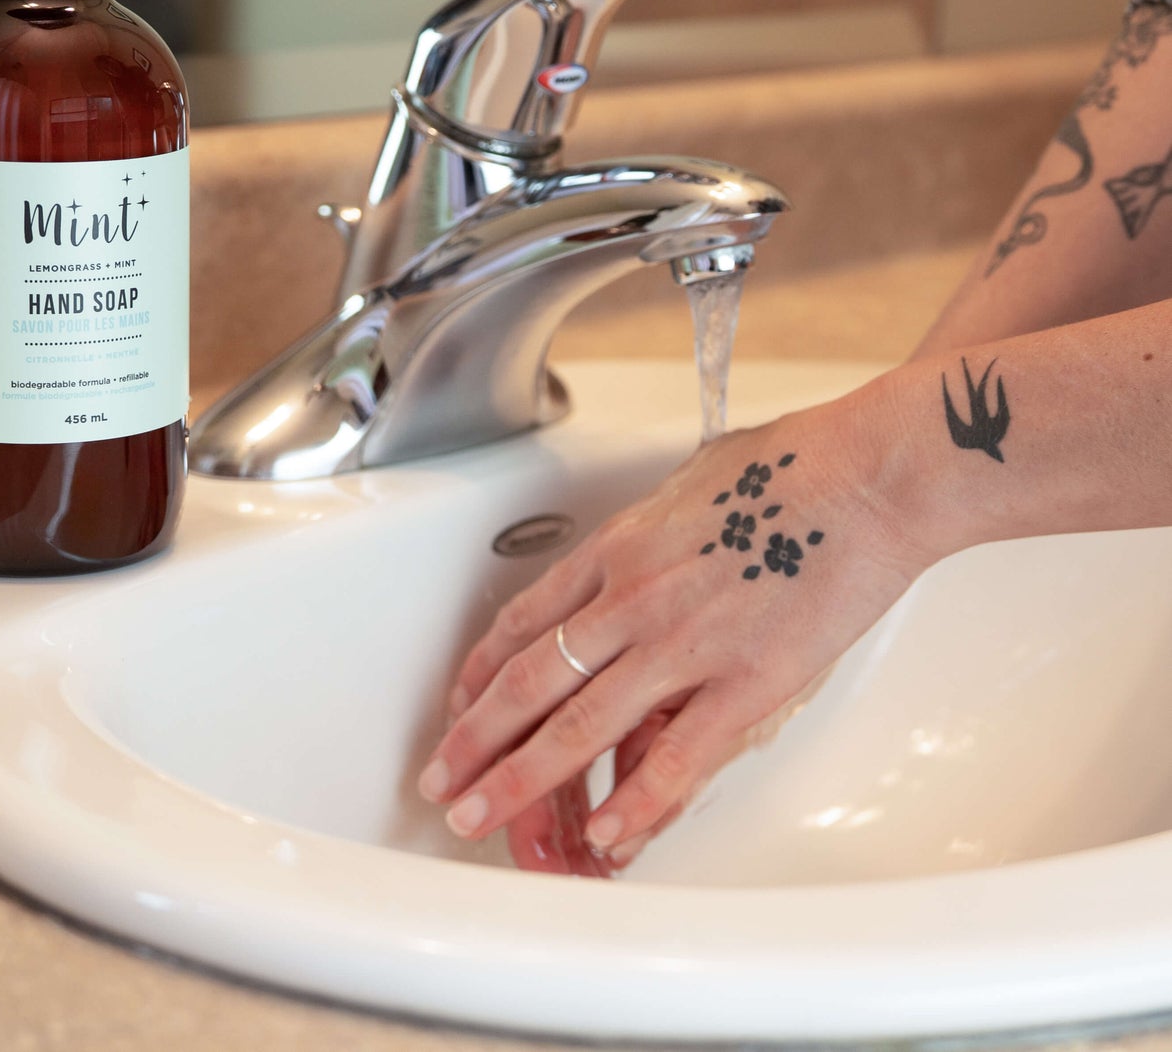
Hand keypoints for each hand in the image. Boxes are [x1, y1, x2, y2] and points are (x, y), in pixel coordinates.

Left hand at [417, 387, 932, 872]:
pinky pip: (677, 757)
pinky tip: (604, 836)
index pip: (522, 621)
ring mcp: (684, 645)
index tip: (458, 707)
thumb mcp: (687, 485)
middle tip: (439, 780)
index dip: (480, 672)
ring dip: (521, 779)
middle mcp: (631, 599)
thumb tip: (637, 550)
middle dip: (474, 739)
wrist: (865, 479)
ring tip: (477, 816)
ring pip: (579, 726)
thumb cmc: (789, 467)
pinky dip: (637, 803)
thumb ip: (650, 529)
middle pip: (529, 681)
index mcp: (616, 547)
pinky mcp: (746, 685)